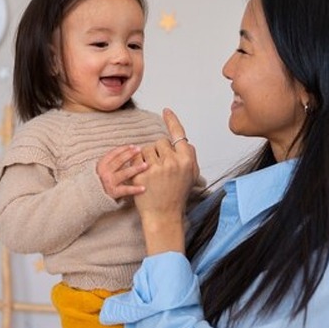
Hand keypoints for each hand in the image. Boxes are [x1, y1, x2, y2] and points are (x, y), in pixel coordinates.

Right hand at [96, 145, 147, 199]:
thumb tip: (129, 152)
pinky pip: (126, 190)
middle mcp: (104, 172)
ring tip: (146, 165)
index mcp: (101, 164)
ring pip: (124, 173)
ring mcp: (109, 182)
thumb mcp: (103, 170)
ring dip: (135, 168)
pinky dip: (134, 189)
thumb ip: (113, 162)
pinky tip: (143, 188)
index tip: (133, 146)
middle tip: (140, 150)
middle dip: (130, 154)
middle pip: (119, 161)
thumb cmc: (101, 182)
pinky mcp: (113, 192)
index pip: (114, 153)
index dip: (124, 149)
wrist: (91, 198)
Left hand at [132, 109, 198, 253]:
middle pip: (161, 141)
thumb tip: (185, 141)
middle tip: (160, 168)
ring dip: (147, 157)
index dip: (172, 121)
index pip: (179, 135)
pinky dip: (137, 163)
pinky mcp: (143, 174)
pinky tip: (142, 175)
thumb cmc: (177, 196)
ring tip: (152, 174)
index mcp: (187, 161)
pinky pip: (137, 157)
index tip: (166, 111)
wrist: (164, 216)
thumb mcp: (191, 176)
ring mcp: (157, 168)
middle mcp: (174, 162)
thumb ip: (190, 157)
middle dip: (158, 151)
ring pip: (147, 148)